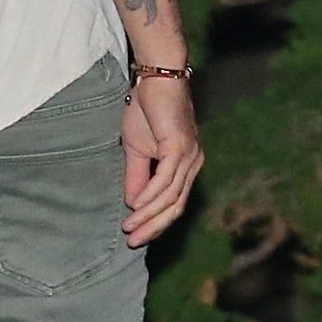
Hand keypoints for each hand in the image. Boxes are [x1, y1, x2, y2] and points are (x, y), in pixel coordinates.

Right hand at [121, 77, 201, 246]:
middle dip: (154, 227)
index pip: (174, 202)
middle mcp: (193, 163)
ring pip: (170, 197)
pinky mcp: (179, 147)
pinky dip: (150, 196)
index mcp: (186, 165)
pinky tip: (135, 207)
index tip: (136, 236)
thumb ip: (137, 176)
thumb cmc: (146, 109)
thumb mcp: (136, 148)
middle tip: (132, 242)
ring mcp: (189, 156)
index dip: (156, 222)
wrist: (155, 78)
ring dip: (148, 216)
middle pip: (176, 206)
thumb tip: (132, 204)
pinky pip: (165, 180)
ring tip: (128, 229)